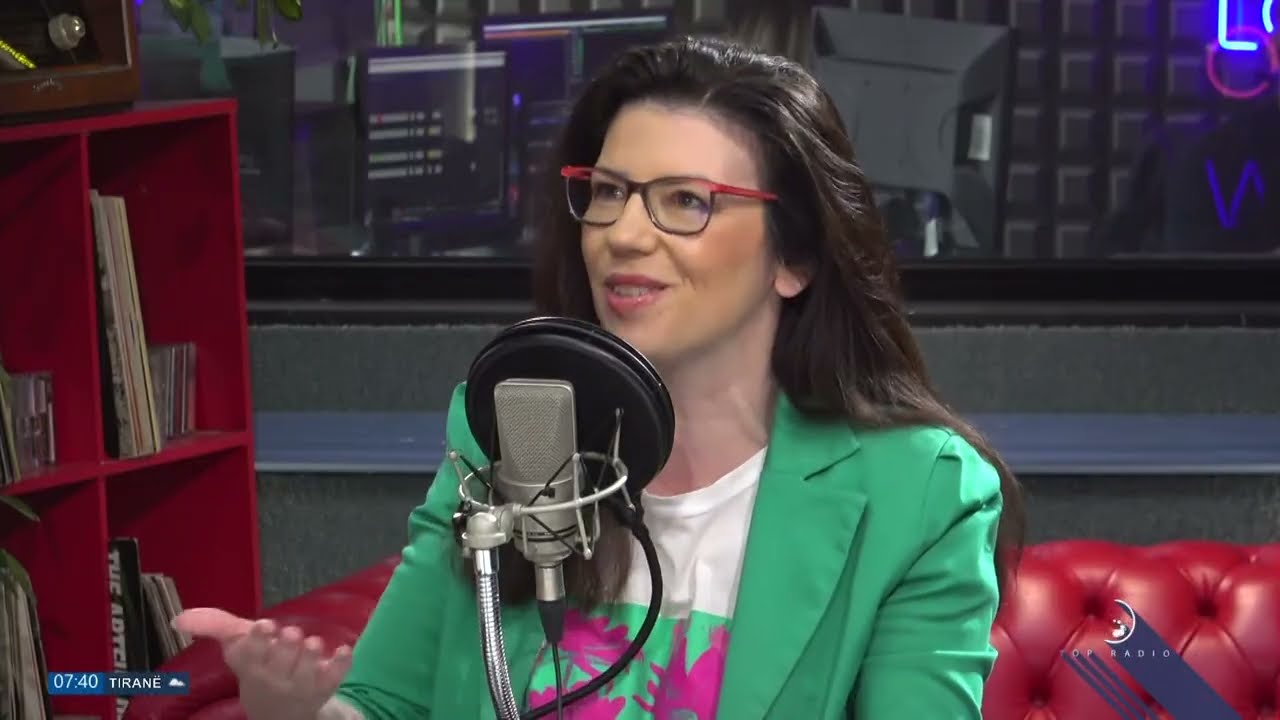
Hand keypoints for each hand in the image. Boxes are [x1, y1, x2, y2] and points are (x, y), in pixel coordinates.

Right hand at [173, 608, 352, 719]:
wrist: (282, 714)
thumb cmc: (259, 671)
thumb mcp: (237, 650)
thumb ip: (213, 627)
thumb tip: (178, 618)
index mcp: (251, 670)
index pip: (251, 654)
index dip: (258, 639)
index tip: (263, 626)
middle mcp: (275, 680)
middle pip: (284, 655)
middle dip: (287, 641)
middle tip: (289, 634)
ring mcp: (302, 686)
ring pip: (310, 663)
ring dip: (312, 651)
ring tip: (313, 644)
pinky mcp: (326, 687)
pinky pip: (337, 673)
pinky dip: (342, 661)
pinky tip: (343, 650)